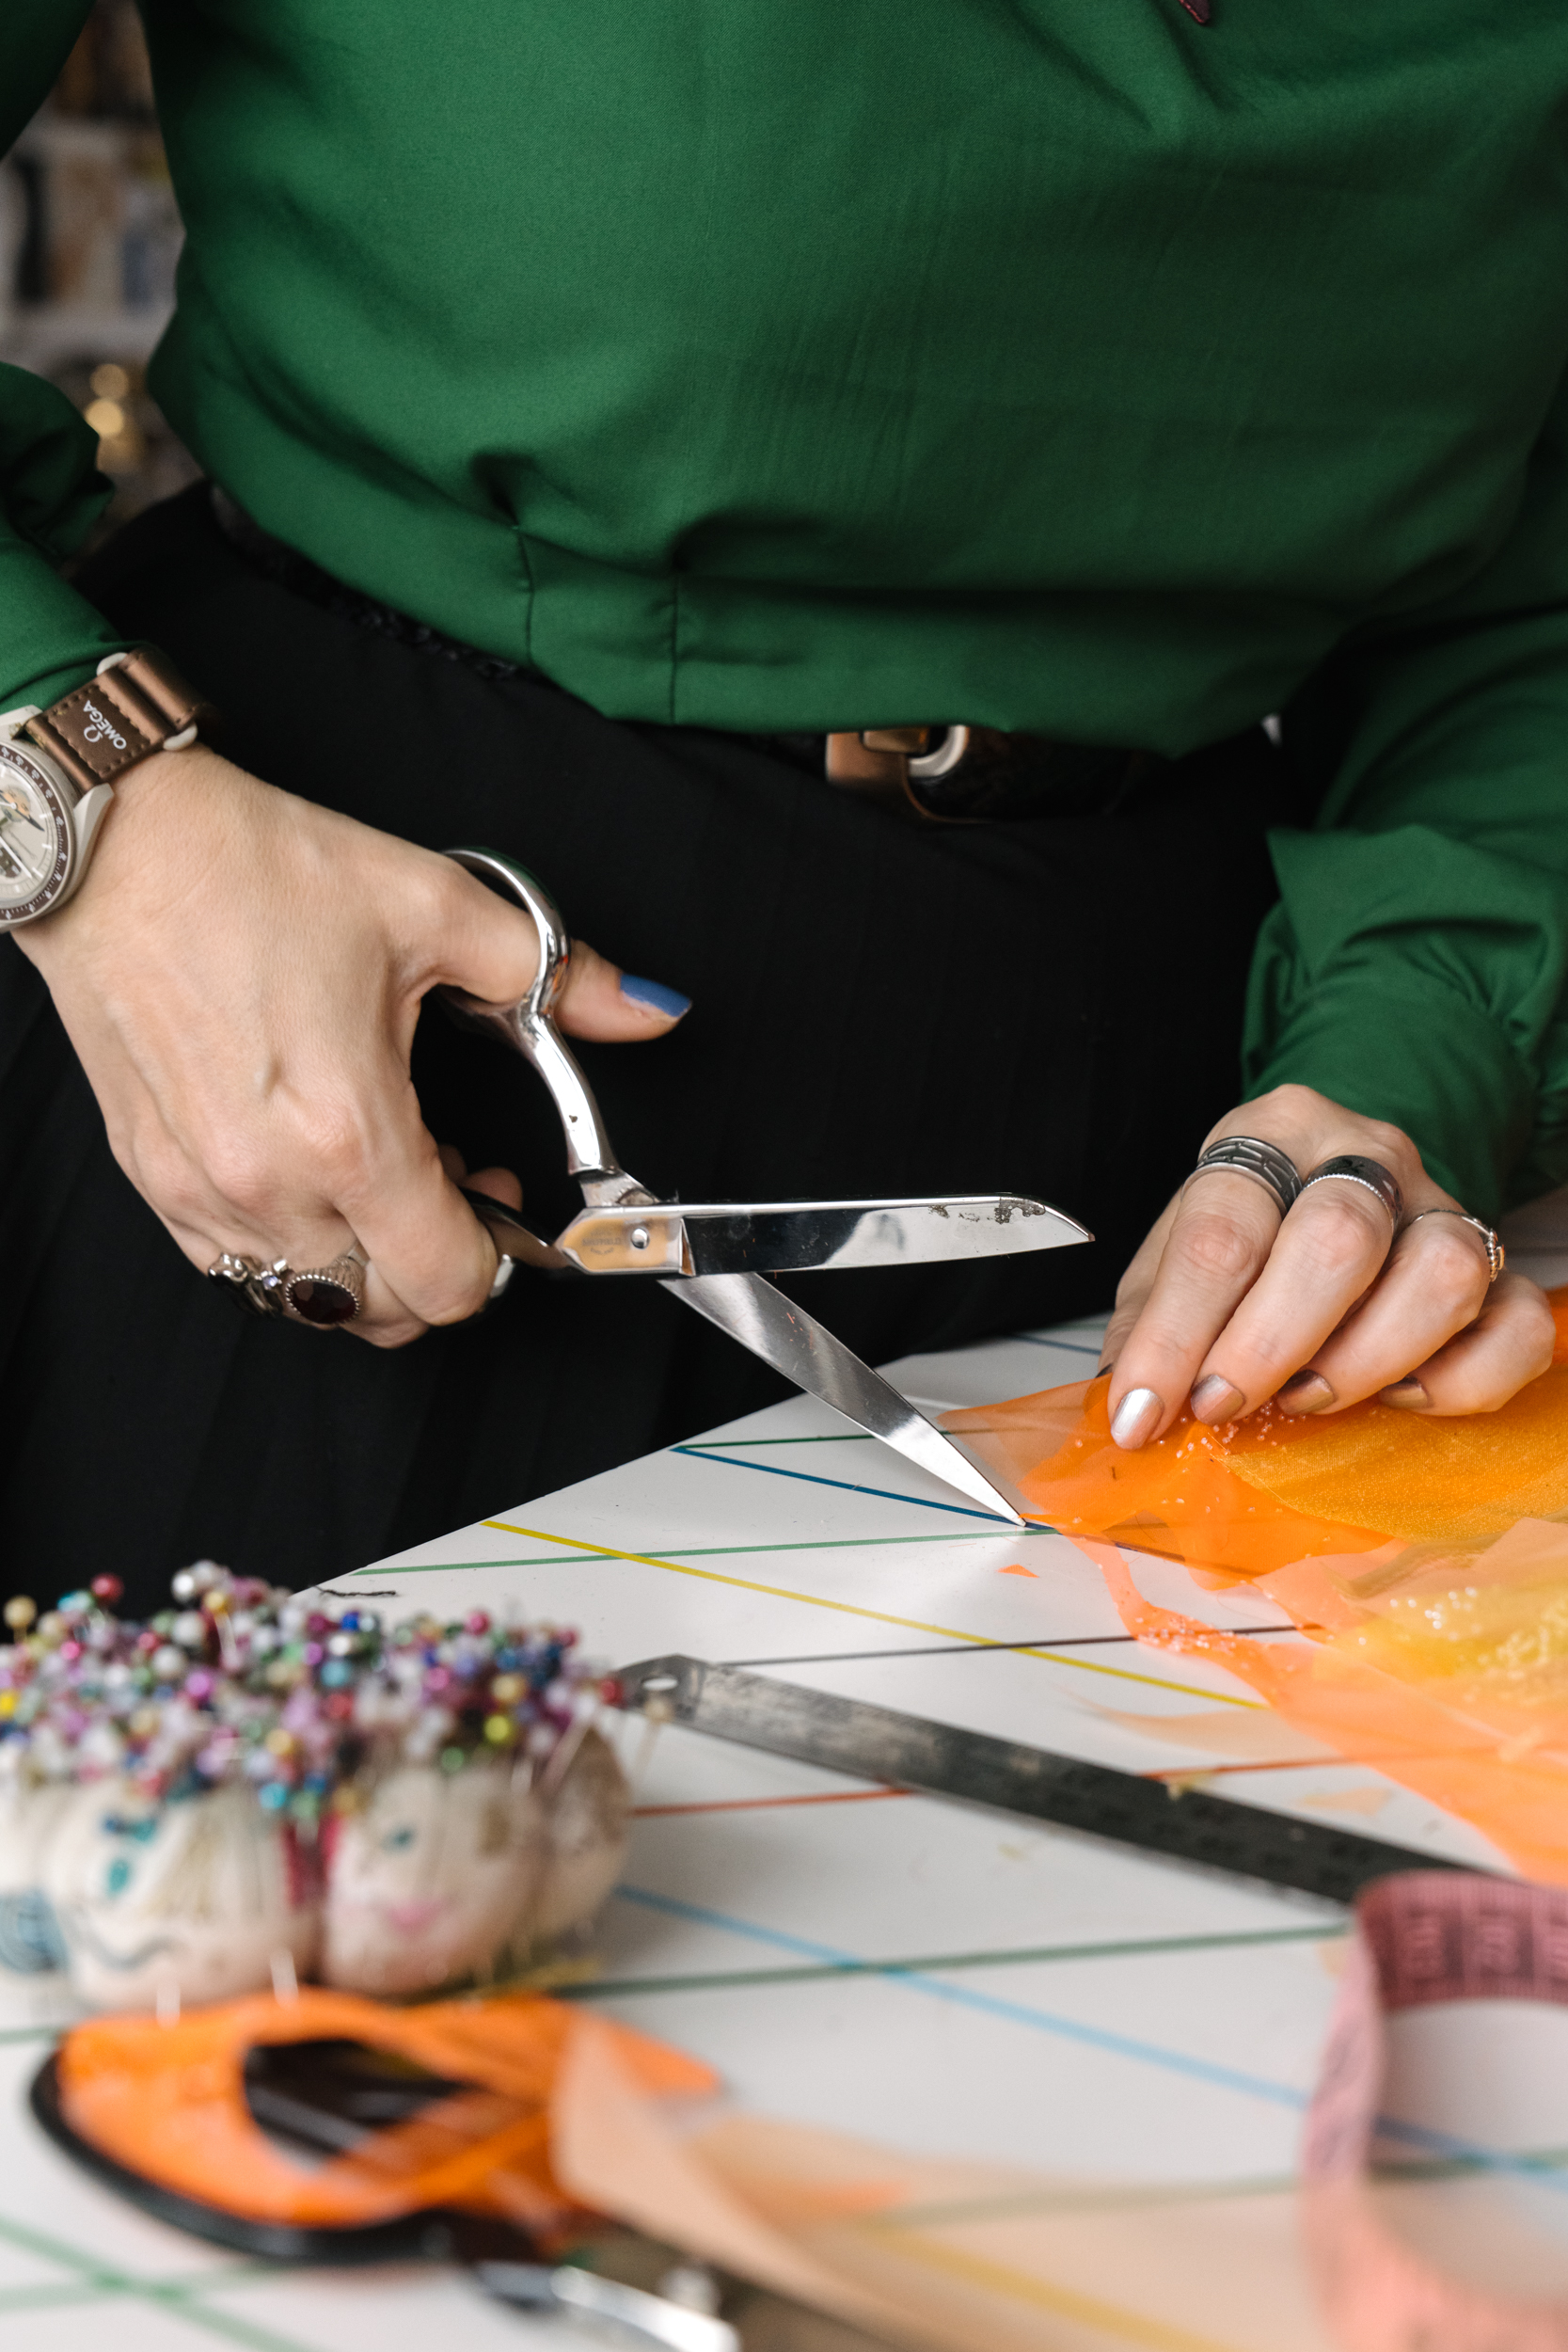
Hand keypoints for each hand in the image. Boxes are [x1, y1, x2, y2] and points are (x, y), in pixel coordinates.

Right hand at [17, 745, 687, 1347]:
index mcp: (349, 1129)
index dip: (500, 1255)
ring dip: (362, 1260)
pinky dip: (290, 1245)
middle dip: (436, 1267)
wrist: (114, 845)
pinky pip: (235, 1265)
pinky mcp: (153, 1178)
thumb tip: (646, 1006)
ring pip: (308, 1299)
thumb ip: (555, 976)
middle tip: (452, 1181)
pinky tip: (309, 1169)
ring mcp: (201, 1189)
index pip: (447, 1284)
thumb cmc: (250, 871)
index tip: (502, 1194)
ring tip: (378, 1168)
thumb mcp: (431, 908)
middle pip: (381, 1314)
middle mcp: (268, 1181)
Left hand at [1101, 1085, 1552, 1446]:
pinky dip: (1463, 1379)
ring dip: (1366, 1358)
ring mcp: (1441, 1205)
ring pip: (1442, 1272)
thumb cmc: (1244, 1232)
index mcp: (1269, 1134)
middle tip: (1224, 1405)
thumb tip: (1127, 1410)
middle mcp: (1365, 1154)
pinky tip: (1402, 1398)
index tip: (1143, 1409)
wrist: (1324, 1185)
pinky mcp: (1499, 1263)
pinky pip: (1516, 1323)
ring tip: (1307, 1398)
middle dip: (1269, 1343)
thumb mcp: (1173, 1259)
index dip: (1178, 1333)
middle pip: (1337, 1238)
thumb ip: (1148, 1328)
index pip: (1222, 1229)